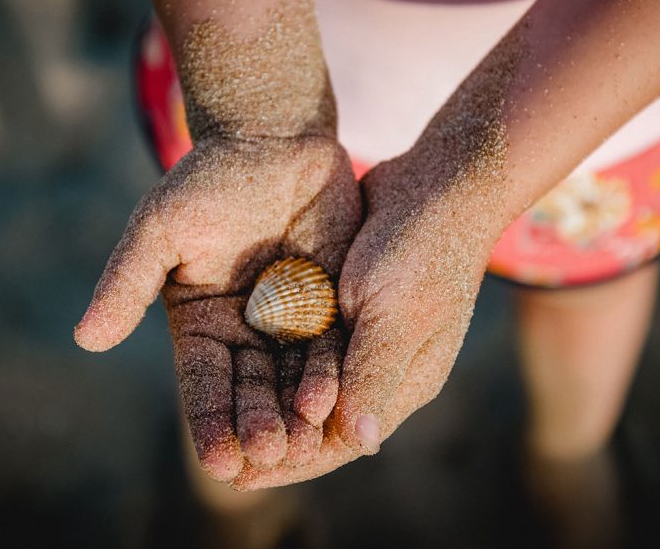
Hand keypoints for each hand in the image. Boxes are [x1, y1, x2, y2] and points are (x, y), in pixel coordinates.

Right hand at [75, 135, 360, 481]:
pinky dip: (336, 375)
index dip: (211, 423)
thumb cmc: (208, 181)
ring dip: (299, 414)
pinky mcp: (331, 305)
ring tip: (306, 443)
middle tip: (268, 456)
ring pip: (295, 379)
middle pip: (253, 392)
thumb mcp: (160, 228)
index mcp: (202, 327)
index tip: (221, 461)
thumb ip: (128, 282)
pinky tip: (339, 400)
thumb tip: (87, 337)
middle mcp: (246, 335)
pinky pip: (335, 347)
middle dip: (258, 426)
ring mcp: (291, 323)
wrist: (274, 140)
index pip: (204, 386)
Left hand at [232, 150, 496, 488]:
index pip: (343, 440)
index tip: (240, 477)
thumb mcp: (397, 314)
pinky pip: (304, 345)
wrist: (439, 184)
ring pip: (307, 384)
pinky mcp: (345, 304)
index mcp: (404, 381)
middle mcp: (382, 366)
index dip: (292, 462)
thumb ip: (374, 375)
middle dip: (274, 439)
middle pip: (320, 420)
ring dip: (268, 403)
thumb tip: (359, 444)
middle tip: (220, 458)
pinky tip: (236, 364)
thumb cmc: (425, 249)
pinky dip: (274, 361)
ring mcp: (364, 335)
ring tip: (221, 422)